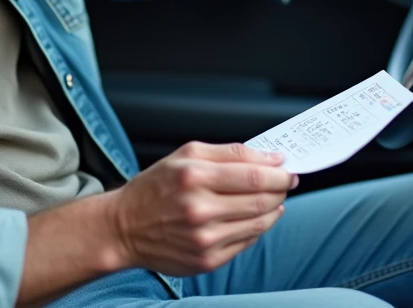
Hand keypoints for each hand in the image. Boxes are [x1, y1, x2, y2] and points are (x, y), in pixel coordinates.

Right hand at [106, 141, 295, 275]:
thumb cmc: (155, 187)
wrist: (124, 227)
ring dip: (272, 209)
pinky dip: (256, 228)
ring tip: (271, 199)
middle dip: (280, 189)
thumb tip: (271, 158)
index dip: (279, 173)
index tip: (288, 169)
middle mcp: (199, 209)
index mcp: (194, 177)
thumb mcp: (186, 155)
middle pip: (261, 200)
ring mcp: (204, 238)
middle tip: (286, 182)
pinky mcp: (206, 260)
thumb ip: (230, 152)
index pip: (255, 176)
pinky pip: (246, 242)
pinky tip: (251, 218)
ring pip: (259, 223)